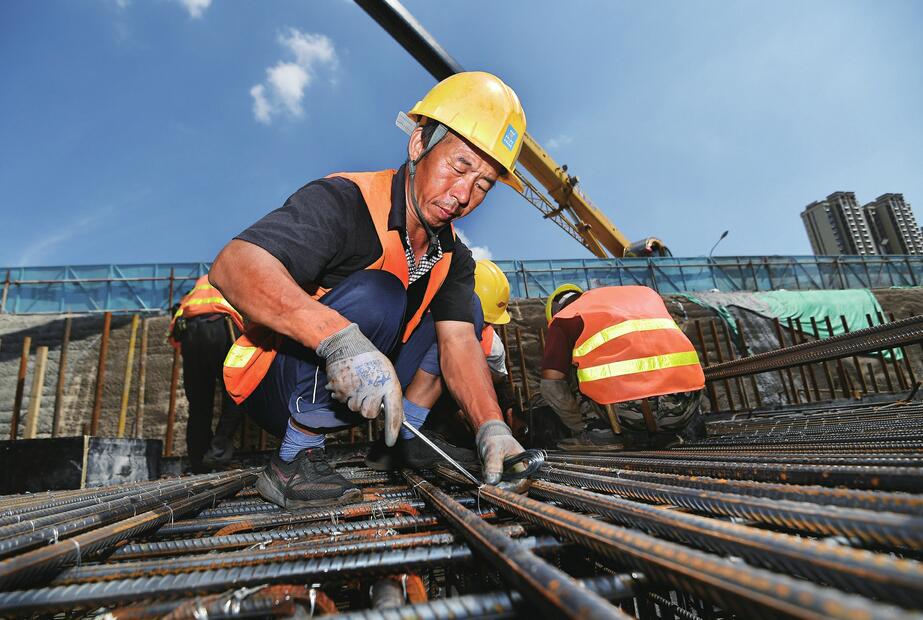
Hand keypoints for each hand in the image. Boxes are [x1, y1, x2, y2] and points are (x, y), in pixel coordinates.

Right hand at [317, 323, 402, 445]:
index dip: (393, 430)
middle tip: (366, 394)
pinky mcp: (341, 389)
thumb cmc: (369, 359)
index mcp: (389, 382)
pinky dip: (344, 395)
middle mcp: (374, 387)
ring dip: (355, 400)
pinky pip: (343, 401)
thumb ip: (391, 393)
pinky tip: (348, 382)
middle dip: (367, 408)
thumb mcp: (387, 372)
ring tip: (357, 383)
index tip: (392, 442)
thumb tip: (397, 417)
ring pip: (355, 409)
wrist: (347, 344)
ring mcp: (356, 389)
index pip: (394, 411)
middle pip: (369, 414)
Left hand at [475, 420, 525, 484]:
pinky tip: (487, 477)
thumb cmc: (496, 439)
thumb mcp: (493, 449)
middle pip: (517, 489)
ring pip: (508, 490)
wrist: (490, 437)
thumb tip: (491, 480)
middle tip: (489, 486)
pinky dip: (493, 485)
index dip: (511, 488)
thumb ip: (493, 464)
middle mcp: (522, 472)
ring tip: (488, 477)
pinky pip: (500, 487)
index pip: (524, 482)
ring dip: (497, 487)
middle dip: (503, 489)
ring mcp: (513, 477)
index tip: (497, 487)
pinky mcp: (505, 480)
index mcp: (526, 463)